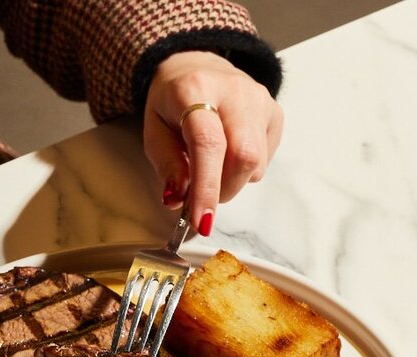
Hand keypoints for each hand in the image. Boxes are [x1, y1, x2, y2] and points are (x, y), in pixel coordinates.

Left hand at [143, 50, 283, 235]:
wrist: (195, 65)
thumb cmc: (171, 103)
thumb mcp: (154, 131)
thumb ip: (167, 165)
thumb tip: (178, 200)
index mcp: (195, 90)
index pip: (208, 144)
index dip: (206, 187)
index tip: (201, 220)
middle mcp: (234, 90)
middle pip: (243, 156)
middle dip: (222, 190)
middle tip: (201, 198)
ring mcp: (260, 99)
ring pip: (257, 161)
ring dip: (232, 181)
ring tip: (211, 168)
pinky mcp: (275, 111)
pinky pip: (266, 157)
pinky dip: (245, 170)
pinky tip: (228, 154)